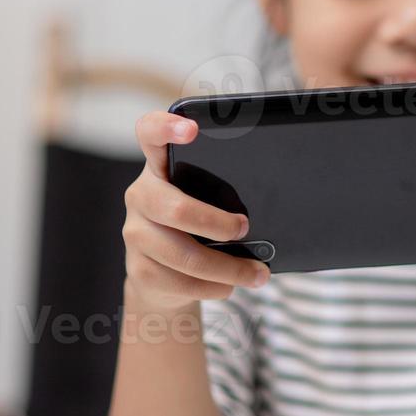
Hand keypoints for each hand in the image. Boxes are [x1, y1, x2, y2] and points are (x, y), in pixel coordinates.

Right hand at [122, 111, 270, 312]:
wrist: (163, 278)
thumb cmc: (198, 227)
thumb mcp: (210, 200)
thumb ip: (227, 190)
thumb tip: (280, 200)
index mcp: (160, 167)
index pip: (150, 134)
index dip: (166, 127)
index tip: (192, 129)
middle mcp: (141, 195)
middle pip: (176, 209)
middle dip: (219, 225)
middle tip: (246, 229)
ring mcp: (135, 233)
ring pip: (184, 255)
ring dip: (229, 268)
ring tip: (257, 274)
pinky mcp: (138, 270)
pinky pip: (181, 282)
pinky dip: (214, 287)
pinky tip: (228, 285)